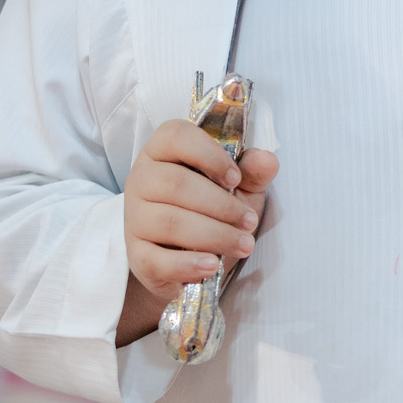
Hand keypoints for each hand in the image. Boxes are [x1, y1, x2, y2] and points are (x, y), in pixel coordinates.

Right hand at [118, 122, 278, 343]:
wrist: (187, 255)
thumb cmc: (210, 210)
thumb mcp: (237, 188)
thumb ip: (252, 172)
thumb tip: (267, 160)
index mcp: (162, 151)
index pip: (176, 137)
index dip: (209, 155)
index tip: (236, 178)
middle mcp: (141, 180)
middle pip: (176, 184)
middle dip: (221, 205)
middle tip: (249, 222)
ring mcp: (135, 219)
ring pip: (170, 223)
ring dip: (214, 235)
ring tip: (243, 245)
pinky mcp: (136, 255)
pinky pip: (156, 260)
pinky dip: (187, 264)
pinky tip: (211, 265)